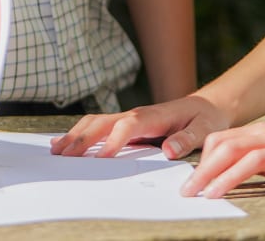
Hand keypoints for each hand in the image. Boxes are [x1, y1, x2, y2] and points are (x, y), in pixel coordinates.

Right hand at [50, 95, 228, 158]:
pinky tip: (66, 143)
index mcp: (151, 116)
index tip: (101, 159)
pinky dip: (81, 134)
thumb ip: (187, 139)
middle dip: (82, 138)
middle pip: (101, 123)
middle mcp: (135, 115)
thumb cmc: (206, 118)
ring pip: (95, 123)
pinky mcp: (127, 125)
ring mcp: (129, 118)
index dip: (112, 142)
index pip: (126, 127)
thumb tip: (168, 149)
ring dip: (75, 135)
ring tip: (56, 149)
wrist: (207, 105)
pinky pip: (99, 127)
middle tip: (63, 155)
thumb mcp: (205, 129)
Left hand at [180, 121, 264, 198]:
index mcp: (262, 133)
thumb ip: (252, 158)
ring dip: (232, 176)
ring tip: (215, 195)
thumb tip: (220, 174)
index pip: (223, 141)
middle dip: (207, 171)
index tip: (190, 184)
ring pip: (257, 158)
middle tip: (190, 193)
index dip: (202, 162)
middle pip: (233, 148)